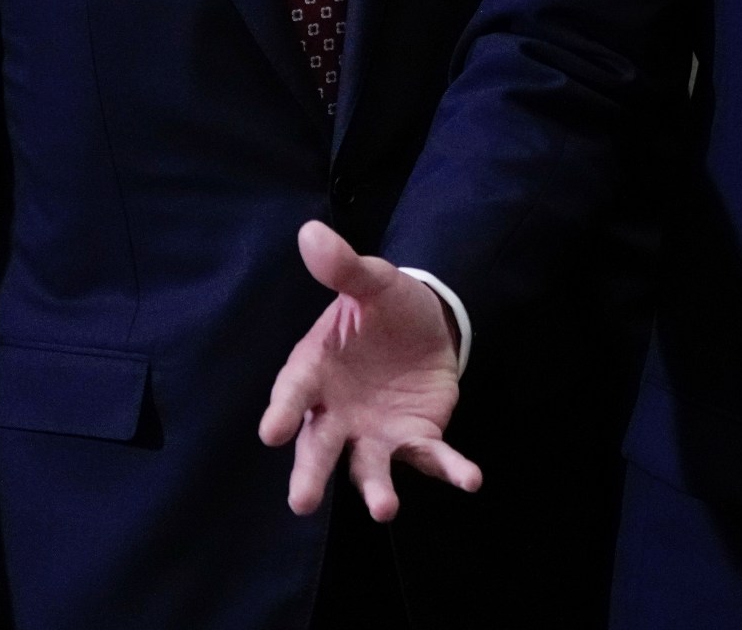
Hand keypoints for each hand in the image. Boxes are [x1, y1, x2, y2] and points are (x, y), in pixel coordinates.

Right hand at [258, 221, 479, 519]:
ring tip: (386, 509)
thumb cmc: (384, 307)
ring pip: (369, 468)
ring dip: (378, 490)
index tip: (271, 433)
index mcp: (315, 372)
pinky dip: (449, 469)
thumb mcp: (372, 281)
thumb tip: (312, 232)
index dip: (281, 412)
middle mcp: (337, 412)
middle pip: (319, 448)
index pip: (292, 394)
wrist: (425, 324)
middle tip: (302, 503)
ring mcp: (374, 432)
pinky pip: (431, 458)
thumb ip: (344, 267)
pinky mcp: (415, 438)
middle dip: (310, 475)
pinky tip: (471, 479)